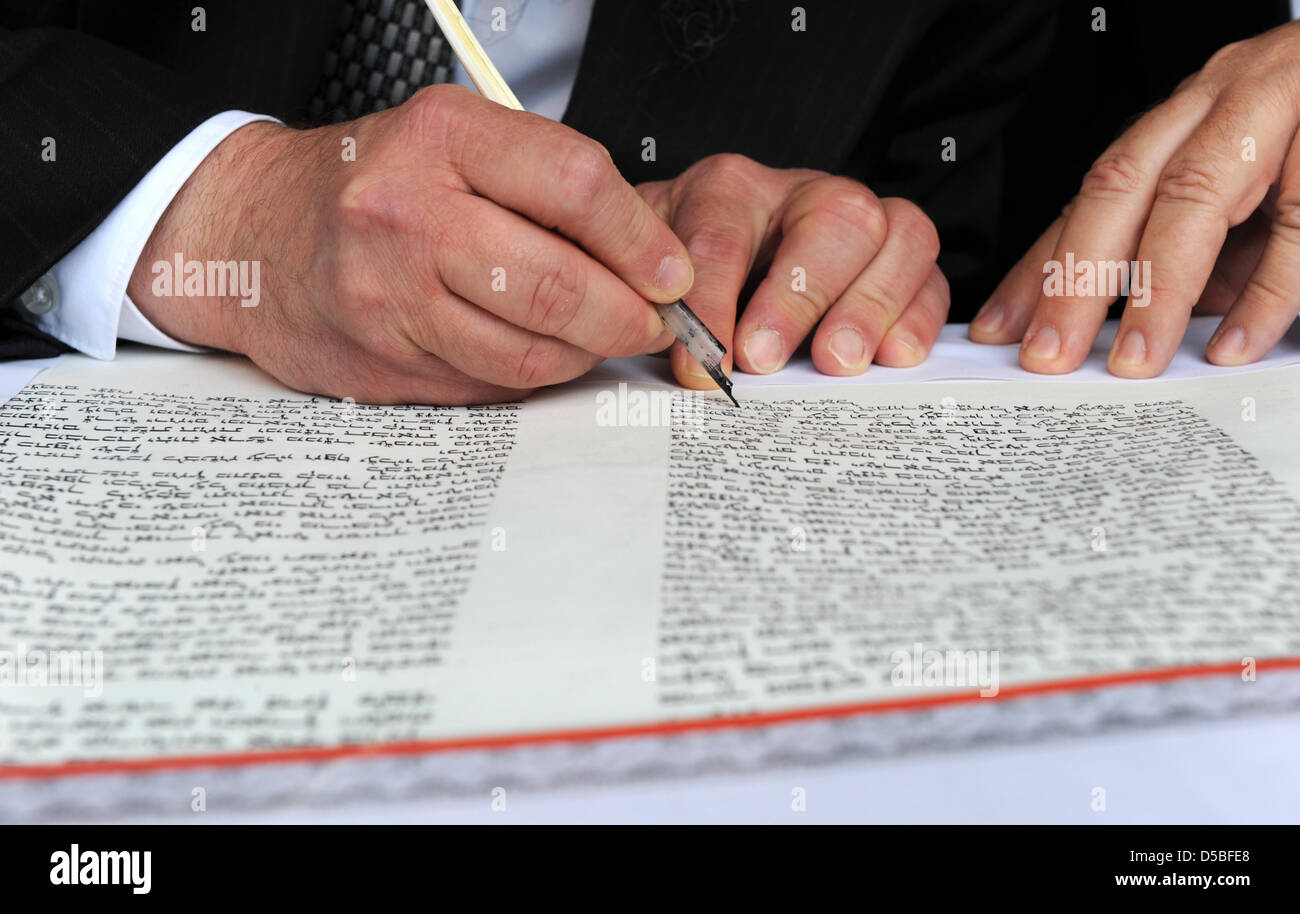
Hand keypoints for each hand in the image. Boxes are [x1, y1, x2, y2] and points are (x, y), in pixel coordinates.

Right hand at [129, 85, 691, 403]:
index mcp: (441, 136)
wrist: (255, 232)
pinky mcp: (382, 360)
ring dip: (585, 355)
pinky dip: (532, 376)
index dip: (641, 239)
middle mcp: (408, 212)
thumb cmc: (374, 184)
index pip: (575, 185)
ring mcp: (388, 295)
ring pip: (528, 352)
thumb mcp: (455, 142)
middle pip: (558, 284)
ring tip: (598, 337)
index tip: (673, 273)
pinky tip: (537, 353)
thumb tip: (650, 255)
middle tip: (652, 322)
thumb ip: (545, 182)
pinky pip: (489, 385)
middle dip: (627, 316)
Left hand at [637, 154, 948, 386]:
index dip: (713, 302)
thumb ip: (651, 309)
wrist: (700, 269)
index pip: (722, 234)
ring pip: (900, 233)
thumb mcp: (646, 284)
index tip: (702, 364)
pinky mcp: (901, 259)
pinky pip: (933, 276)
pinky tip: (892, 359)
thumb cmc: (677, 282)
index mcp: (726, 189)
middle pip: (833, 217)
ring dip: (870, 305)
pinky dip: (918, 318)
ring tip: (835, 363)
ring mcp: (864, 219)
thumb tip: (666, 355)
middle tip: (766, 359)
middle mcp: (801, 192)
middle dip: (800, 294)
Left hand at [972, 21, 1299, 376]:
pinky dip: (1265, 292)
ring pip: (1196, 195)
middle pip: (1121, 189)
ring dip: (1159, 287)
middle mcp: (1213, 108)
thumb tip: (1137, 327)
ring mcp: (1276, 114)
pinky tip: (1236, 343)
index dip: (1039, 267)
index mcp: (1177, 124)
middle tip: (1048, 356)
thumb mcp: (1237, 194)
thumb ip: (1189, 254)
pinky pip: (1298, 223)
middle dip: (1076, 280)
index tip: (998, 330)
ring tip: (1136, 361)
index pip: (1089, 199)